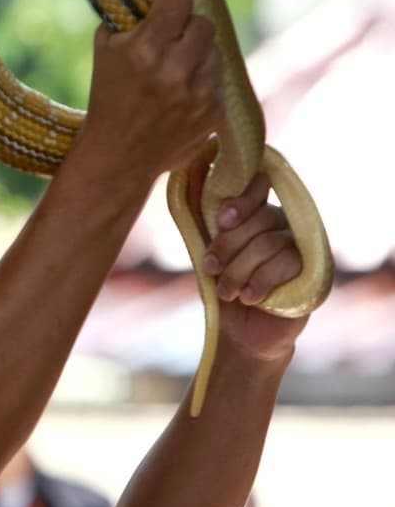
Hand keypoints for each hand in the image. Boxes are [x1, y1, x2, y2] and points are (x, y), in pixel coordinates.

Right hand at [80, 0, 223, 180]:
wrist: (117, 156)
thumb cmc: (107, 95)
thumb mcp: (108, 46)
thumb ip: (134, 0)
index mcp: (146, 49)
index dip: (170, 5)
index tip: (160, 15)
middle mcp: (175, 70)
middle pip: (203, 23)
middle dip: (186, 30)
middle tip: (168, 45)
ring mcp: (198, 94)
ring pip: (214, 50)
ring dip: (197, 55)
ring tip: (173, 73)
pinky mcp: (213, 113)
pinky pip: (218, 79)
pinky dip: (202, 82)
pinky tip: (179, 96)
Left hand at [189, 163, 309, 362]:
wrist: (242, 333)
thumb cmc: (224, 288)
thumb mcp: (208, 252)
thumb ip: (202, 218)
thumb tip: (192, 173)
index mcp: (259, 215)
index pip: (259, 188)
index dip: (242, 201)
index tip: (221, 221)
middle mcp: (284, 225)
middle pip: (260, 219)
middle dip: (229, 244)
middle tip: (211, 268)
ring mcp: (302, 247)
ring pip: (269, 243)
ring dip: (239, 269)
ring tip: (226, 292)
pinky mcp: (314, 271)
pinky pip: (287, 263)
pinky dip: (260, 281)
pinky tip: (248, 297)